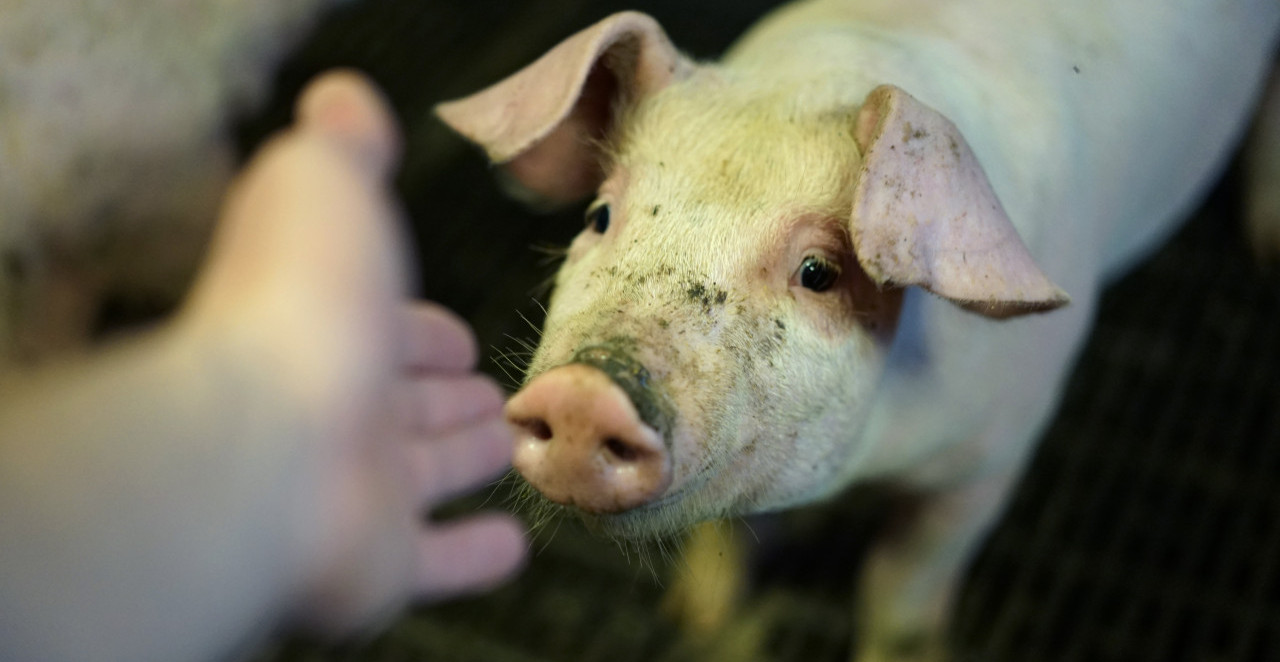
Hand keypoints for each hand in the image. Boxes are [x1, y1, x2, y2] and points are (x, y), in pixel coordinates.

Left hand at [180, 70, 526, 632]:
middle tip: (487, 392)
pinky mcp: (380, 565)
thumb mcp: (325, 187)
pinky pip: (439, 564)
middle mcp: (335, 410)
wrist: (272, 440)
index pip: (382, 328)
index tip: (455, 338)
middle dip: (445, 394)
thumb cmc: (302, 304)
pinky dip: (475, 555)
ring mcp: (356, 493)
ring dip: (464, 456)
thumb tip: (343, 99)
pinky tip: (512, 544)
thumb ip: (341, 146)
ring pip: (424, 474)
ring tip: (506, 441)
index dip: (420, 329)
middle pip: (404, 404)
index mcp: (324, 327)